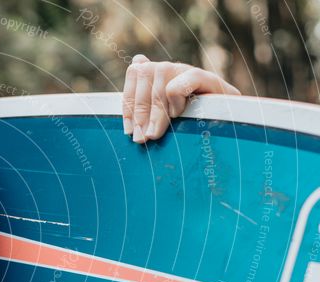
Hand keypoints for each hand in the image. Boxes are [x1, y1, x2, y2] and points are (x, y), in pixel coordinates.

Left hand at [122, 54, 240, 142]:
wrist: (231, 133)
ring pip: (162, 72)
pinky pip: (185, 78)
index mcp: (160, 77)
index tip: (129, 131)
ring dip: (155, 109)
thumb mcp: (162, 123)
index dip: (128, 102)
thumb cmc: (190, 132)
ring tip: (156, 133)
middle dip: (140, 110)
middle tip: (142, 138)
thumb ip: (145, 105)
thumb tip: (135, 64)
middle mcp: (175, 69)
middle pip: (145, 72)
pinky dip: (176, 97)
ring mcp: (191, 72)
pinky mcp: (211, 79)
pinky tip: (179, 114)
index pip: (136, 73)